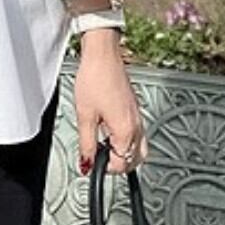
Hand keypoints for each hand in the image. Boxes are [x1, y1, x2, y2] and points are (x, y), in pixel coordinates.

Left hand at [74, 28, 147, 175]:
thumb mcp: (84, 115)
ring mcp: (138, 117)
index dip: (104, 167)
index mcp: (126, 130)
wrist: (102, 56)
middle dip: (117, 164)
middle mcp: (136, 126)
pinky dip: (127, 141)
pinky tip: (111, 133)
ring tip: (105, 148)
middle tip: (99, 159)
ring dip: (124, 154)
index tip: (92, 163)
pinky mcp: (135, 109)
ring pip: (139, 149)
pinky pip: (137, 135)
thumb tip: (86, 163)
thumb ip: (86, 144)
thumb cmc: (95, 79)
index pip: (121, 164)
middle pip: (134, 159)